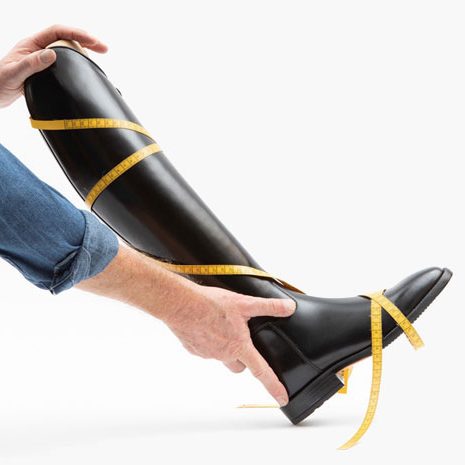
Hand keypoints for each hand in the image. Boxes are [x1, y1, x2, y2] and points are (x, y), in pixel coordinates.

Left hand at [0, 24, 107, 107]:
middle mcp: (38, 49)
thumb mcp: (14, 74)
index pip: (57, 32)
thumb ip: (32, 64)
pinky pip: (65, 64)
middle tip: (104, 49)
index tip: (93, 40)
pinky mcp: (46, 72)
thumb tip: (53, 54)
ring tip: (98, 57)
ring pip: (67, 51)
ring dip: (83, 52)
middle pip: (66, 39)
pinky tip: (85, 70)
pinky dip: (77, 64)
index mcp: (31, 44)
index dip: (76, 33)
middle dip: (86, 41)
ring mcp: (43, 60)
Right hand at [162, 284, 296, 405]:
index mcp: (239, 346)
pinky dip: (208, 341)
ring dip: (224, 347)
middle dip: (243, 358)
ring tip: (221, 325)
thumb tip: (289, 307)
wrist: (181, 304)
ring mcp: (207, 354)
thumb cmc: (211, 304)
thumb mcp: (244, 302)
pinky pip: (205, 349)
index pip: (261, 372)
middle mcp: (224, 354)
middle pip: (239, 366)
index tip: (282, 399)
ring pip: (221, 356)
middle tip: (241, 340)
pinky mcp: (194, 349)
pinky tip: (206, 325)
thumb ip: (268, 306)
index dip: (274, 386)